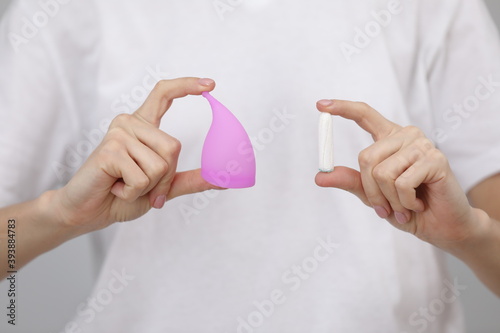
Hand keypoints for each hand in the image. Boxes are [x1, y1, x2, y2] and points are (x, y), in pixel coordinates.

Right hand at [52, 77, 218, 231]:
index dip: (186, 86)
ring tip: (123, 186)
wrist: (89, 212)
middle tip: (140, 187)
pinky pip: (142, 177)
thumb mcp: (162, 187)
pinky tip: (114, 188)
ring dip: (147, 187)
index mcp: (142, 127)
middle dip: (164, 179)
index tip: (210, 84)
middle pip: (174, 148)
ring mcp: (119, 133)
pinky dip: (132, 192)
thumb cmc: (122, 196)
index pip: (163, 94)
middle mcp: (130, 123)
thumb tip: (225, 177)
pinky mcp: (110, 149)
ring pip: (160, 164)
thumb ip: (190, 179)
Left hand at [315, 100, 483, 250]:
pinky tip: (417, 204)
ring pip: (383, 173)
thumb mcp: (372, 195)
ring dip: (389, 200)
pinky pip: (402, 183)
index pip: (364, 114)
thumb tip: (320, 176)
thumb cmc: (406, 207)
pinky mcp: (436, 159)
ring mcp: (422, 144)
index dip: (343, 108)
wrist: (440, 226)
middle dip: (371, 191)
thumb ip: (350, 181)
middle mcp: (406, 135)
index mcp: (389, 138)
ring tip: (404, 206)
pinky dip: (404, 203)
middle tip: (386, 208)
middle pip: (366, 157)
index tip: (320, 104)